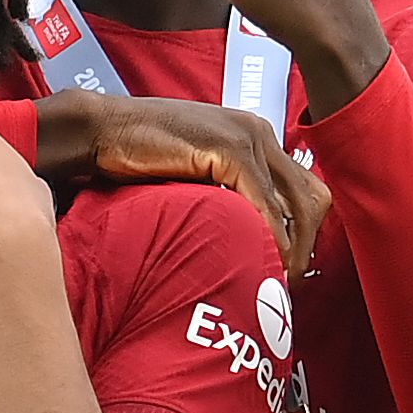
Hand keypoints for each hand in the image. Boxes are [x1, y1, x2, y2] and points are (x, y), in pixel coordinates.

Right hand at [35, 90, 332, 280]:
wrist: (100, 131)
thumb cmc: (134, 157)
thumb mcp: (191, 175)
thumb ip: (219, 193)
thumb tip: (240, 238)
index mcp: (253, 136)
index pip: (302, 189)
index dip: (304, 233)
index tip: (286, 268)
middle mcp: (258, 131)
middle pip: (313, 196)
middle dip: (308, 244)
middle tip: (287, 281)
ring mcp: (246, 137)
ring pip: (297, 202)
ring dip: (293, 247)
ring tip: (275, 279)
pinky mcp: (227, 149)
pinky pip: (264, 203)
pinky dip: (268, 236)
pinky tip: (259, 260)